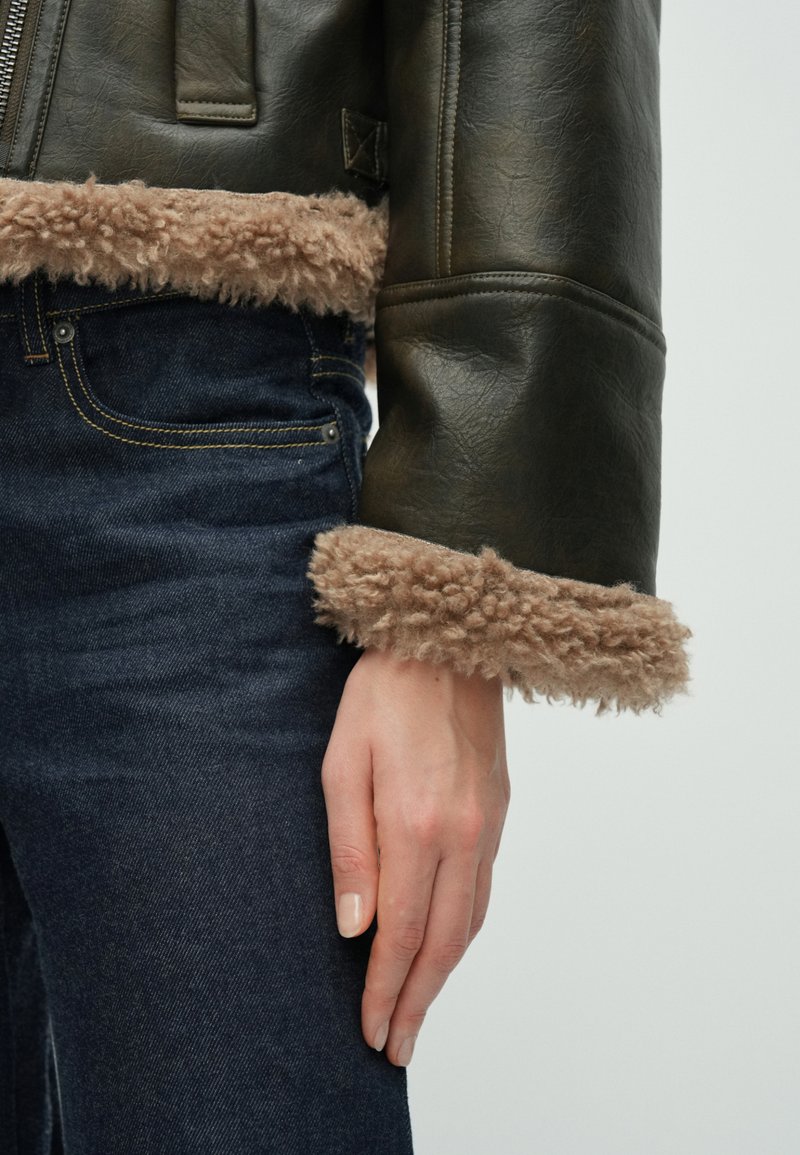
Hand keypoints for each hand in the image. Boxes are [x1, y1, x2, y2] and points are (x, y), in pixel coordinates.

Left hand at [320, 646, 510, 1066]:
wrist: (450, 641)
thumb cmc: (384, 694)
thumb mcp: (342, 763)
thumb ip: (349, 848)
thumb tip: (355, 926)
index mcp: (416, 824)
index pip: (401, 934)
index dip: (386, 990)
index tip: (372, 1031)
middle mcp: (462, 835)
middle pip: (442, 943)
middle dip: (418, 1001)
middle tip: (396, 1046)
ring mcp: (488, 825)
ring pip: (470, 922)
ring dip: (445, 974)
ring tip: (420, 1008)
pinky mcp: (499, 810)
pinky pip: (486, 889)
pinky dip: (466, 931)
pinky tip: (449, 943)